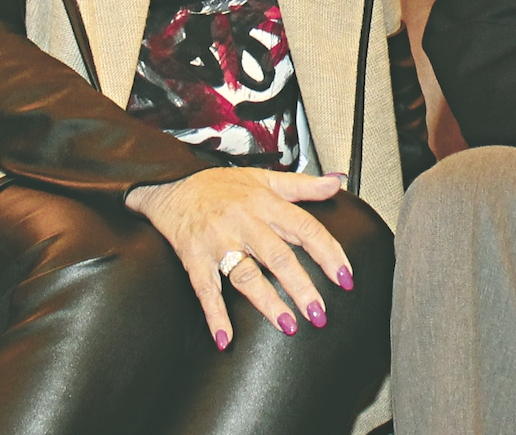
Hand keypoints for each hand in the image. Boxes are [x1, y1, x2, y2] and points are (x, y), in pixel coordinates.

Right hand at [126, 168, 351, 348]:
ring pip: (246, 274)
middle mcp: (244, 221)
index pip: (305, 228)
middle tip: (319, 313)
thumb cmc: (219, 185)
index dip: (328, 253)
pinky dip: (215, 314)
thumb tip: (338, 181)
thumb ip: (304, 184)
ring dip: (267, 302)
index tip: (345, 278)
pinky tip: (225, 337)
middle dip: (301, 286)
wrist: (170, 184)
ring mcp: (218, 240)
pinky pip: (205, 288)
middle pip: (278, 256)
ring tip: (287, 325)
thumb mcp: (264, 178)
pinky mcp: (194, 257)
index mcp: (265, 203)